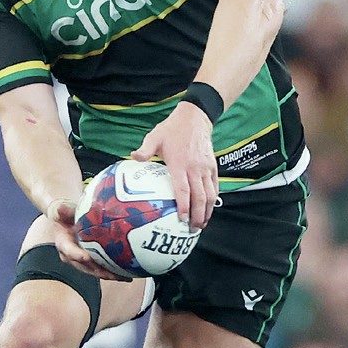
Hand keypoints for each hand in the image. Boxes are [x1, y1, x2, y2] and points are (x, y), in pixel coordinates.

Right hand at [45, 198, 124, 280]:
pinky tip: (126, 276)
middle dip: (97, 270)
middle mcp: (72, 256)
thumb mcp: (64, 213)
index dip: (77, 255)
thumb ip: (65, 211)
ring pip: (94, 271)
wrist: (67, 224)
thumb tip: (60, 208)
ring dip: (108, 275)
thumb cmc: (66, 217)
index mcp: (63, 244)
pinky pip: (102, 270)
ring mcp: (82, 262)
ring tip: (122, 276)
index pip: (69, 251)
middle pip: (84, 266)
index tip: (85, 257)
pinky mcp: (91, 263)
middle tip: (110, 273)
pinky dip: (113, 273)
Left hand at [130, 102, 217, 229]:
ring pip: (209, 194)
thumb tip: (133, 157)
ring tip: (202, 224)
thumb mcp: (155, 136)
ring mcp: (206, 168)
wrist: (195, 118)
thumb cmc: (172, 129)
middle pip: (199, 197)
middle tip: (193, 229)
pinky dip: (213, 199)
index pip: (183, 190)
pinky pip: (214, 186)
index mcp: (179, 164)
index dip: (183, 206)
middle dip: (197, 215)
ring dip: (207, 211)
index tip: (182, 219)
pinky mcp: (213, 166)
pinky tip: (209, 209)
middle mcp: (195, 168)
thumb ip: (145, 149)